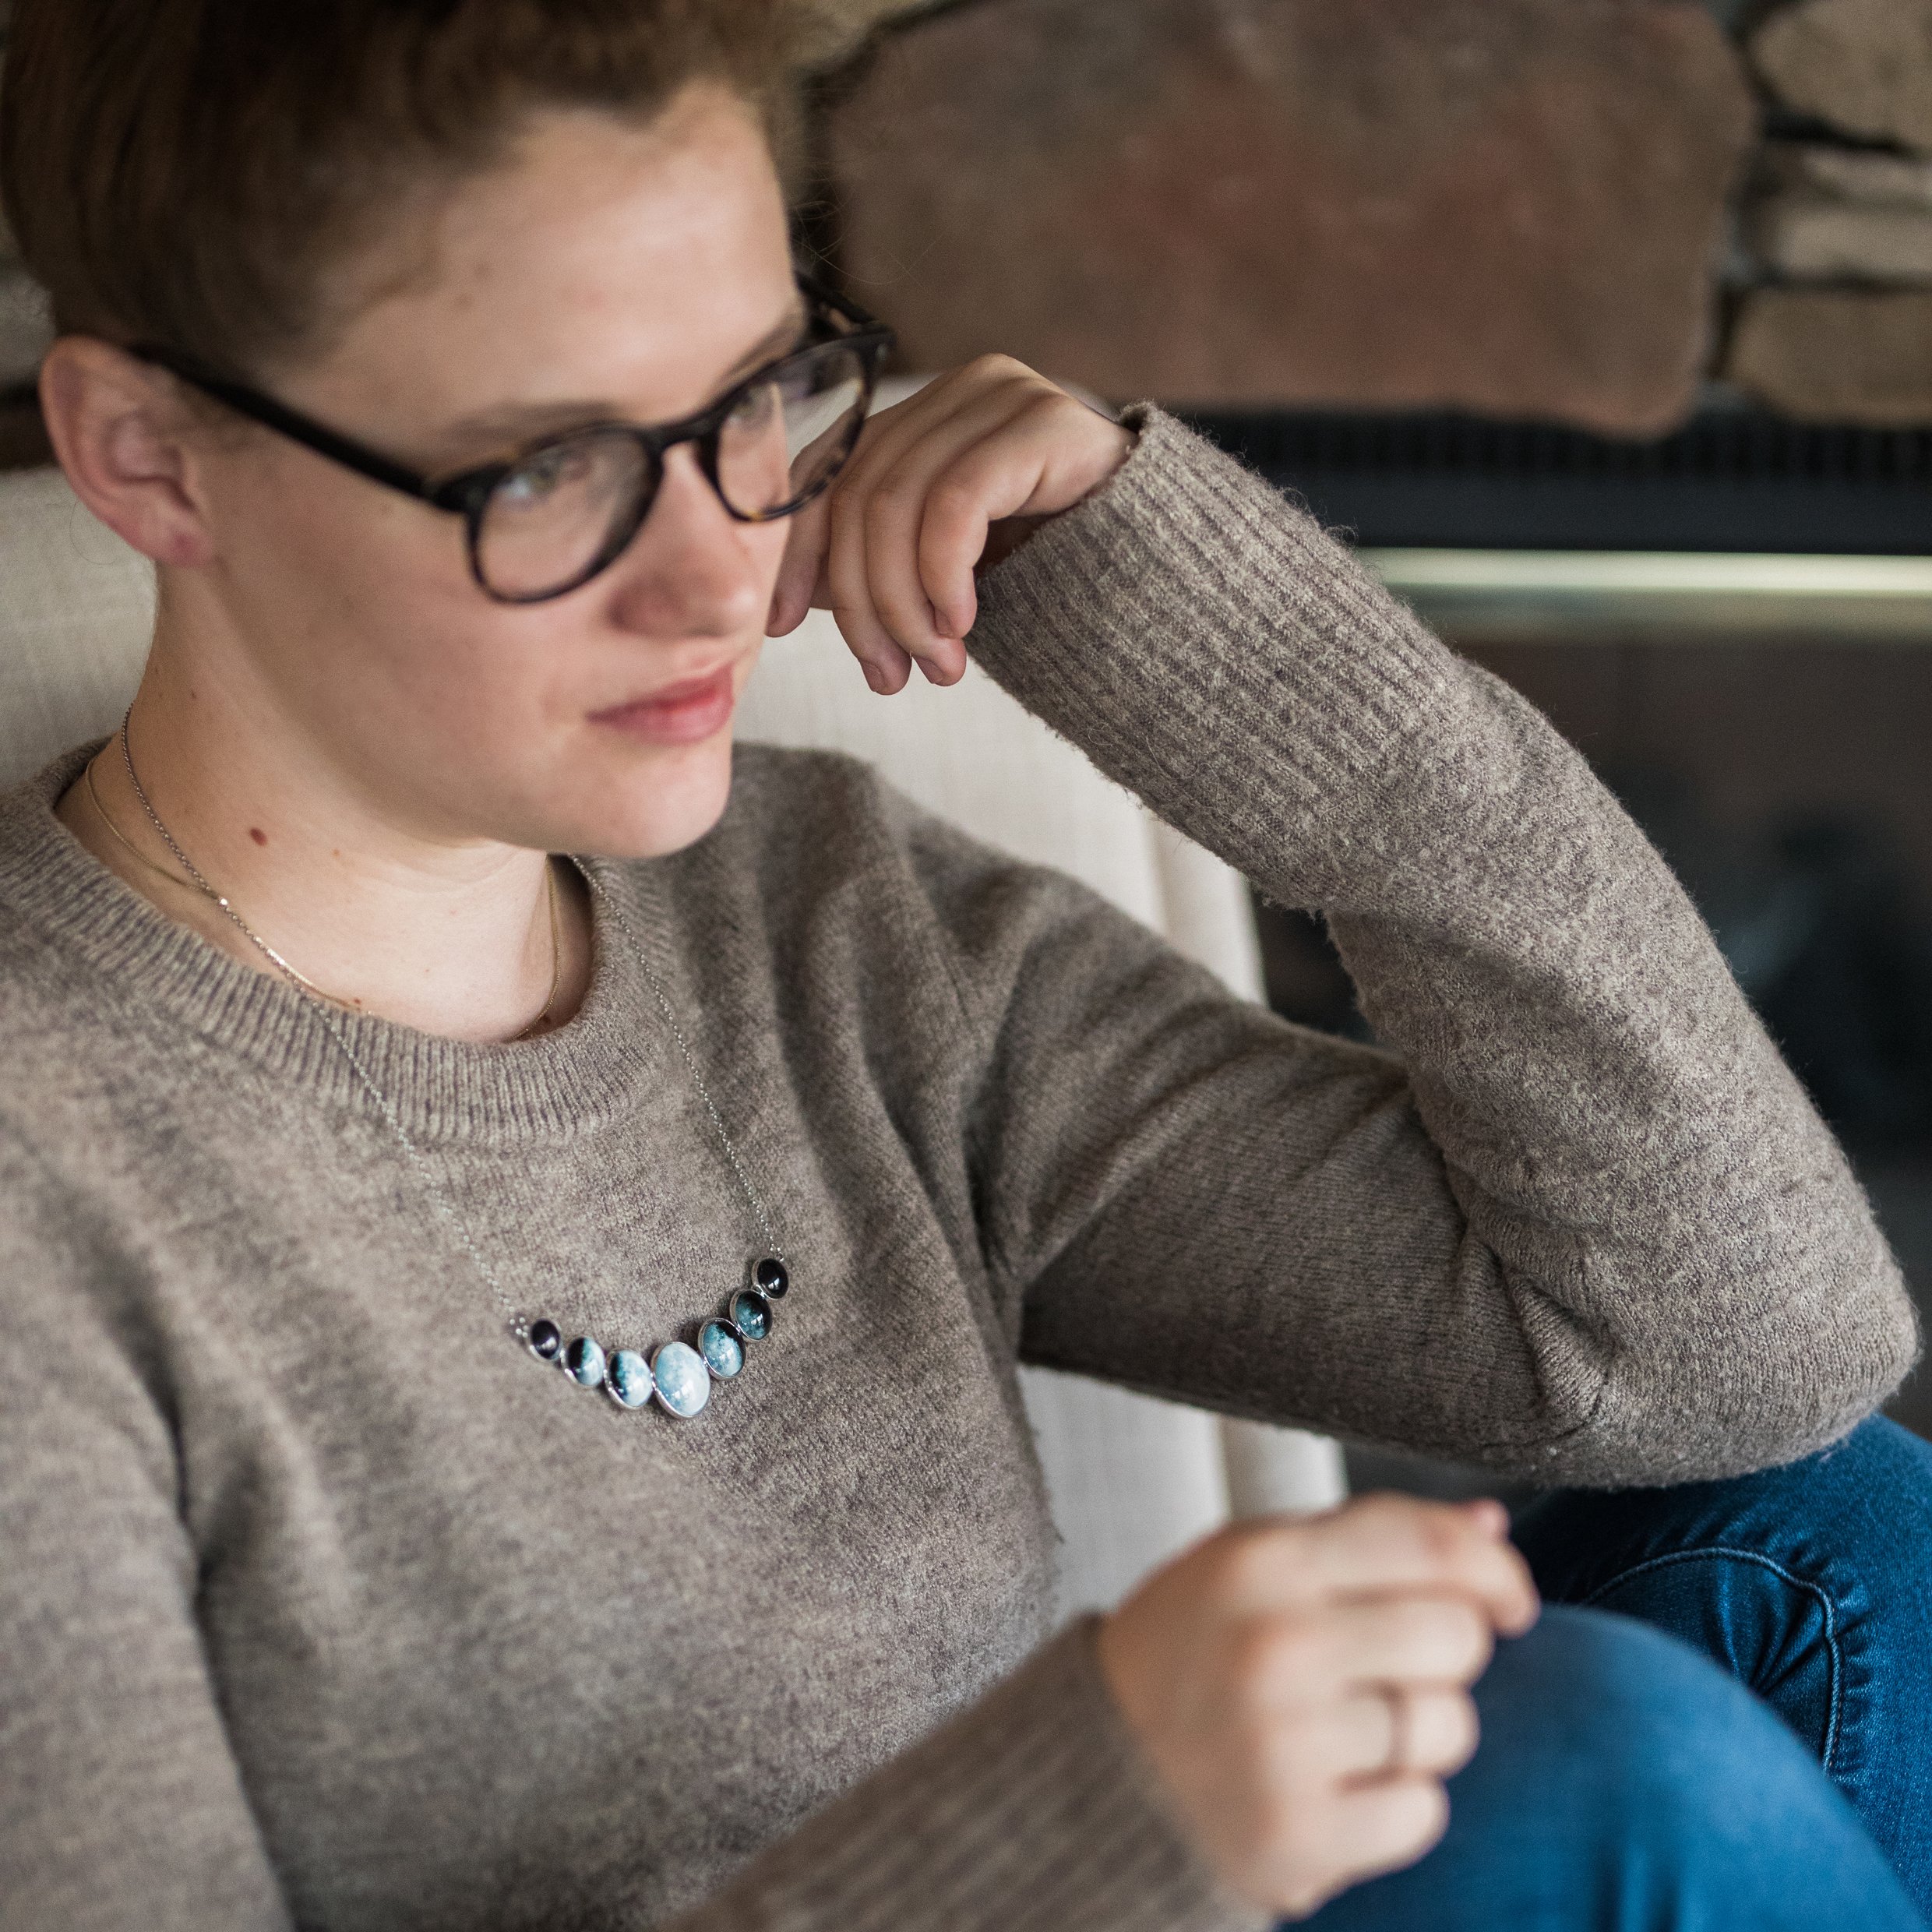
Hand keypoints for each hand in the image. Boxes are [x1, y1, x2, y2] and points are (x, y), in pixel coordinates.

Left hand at [765, 355, 1134, 694]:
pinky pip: (957, 501)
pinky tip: (962, 625)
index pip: (827, 473)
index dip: (798, 553)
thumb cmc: (1060, 575)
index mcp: (924, 416)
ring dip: (903, 603)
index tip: (783, 628)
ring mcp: (1003, 396)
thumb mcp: (949, 575)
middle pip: (859, 494)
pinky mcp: (1043, 422)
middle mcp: (959, 391)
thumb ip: (879, 568)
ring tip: (935, 668)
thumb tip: (787, 600)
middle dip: (863, 601)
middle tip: (888, 677)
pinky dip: (943, 573)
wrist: (1176, 571)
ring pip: (898, 502)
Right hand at [1096, 1492, 1538, 1919]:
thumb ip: (1368, 1537)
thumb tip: (1491, 1523)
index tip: (1509, 1598)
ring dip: (1421, 1732)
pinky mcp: (1299, 1836)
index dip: (1494, 1571)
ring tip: (1347, 1728)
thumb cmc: (1191, 1649)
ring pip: (1449, 1727)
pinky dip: (1397, 1802)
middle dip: (1443, 1652)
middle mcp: (1277, 1646)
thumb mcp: (1254, 1561)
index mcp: (1263, 1560)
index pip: (1428, 1545)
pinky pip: (1424, 1811)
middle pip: (1456, 1636)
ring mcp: (1287, 1745)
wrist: (1093, 1768)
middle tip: (1382, 1667)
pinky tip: (1336, 1783)